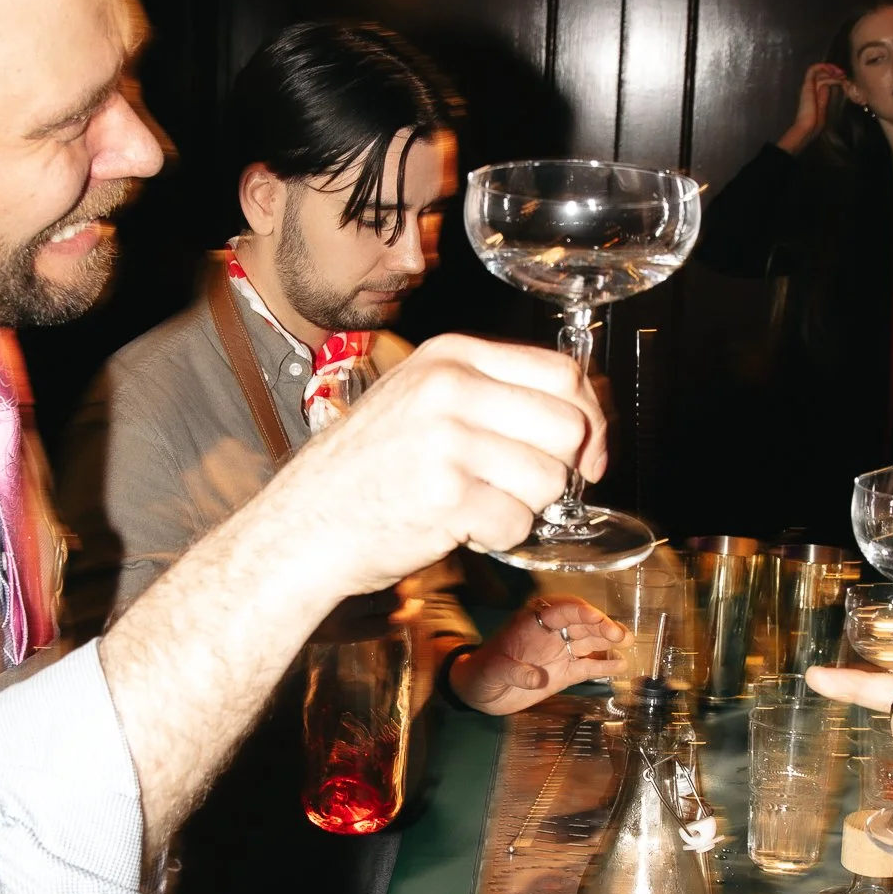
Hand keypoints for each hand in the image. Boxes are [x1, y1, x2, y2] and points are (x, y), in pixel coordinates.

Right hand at [277, 334, 605, 595]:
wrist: (302, 524)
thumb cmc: (366, 469)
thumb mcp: (422, 399)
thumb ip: (493, 393)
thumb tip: (583, 416)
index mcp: (451, 356)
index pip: (562, 373)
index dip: (590, 417)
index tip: (589, 451)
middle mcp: (450, 389)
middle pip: (567, 426)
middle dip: (562, 468)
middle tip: (528, 488)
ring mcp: (447, 441)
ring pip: (549, 479)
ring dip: (527, 506)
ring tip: (480, 505)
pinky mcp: (445, 496)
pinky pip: (518, 523)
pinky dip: (500, 537)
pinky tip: (463, 528)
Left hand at [448, 594, 623, 715]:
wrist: (480, 693)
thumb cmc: (482, 673)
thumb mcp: (492, 671)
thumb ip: (513, 671)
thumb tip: (536, 677)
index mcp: (532, 623)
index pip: (561, 610)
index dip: (581, 613)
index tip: (598, 618)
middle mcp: (551, 634)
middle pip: (581, 623)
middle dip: (601, 626)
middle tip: (620, 635)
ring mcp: (559, 652)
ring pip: (589, 641)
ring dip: (608, 641)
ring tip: (627, 643)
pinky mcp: (565, 673)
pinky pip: (588, 666)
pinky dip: (604, 665)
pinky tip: (620, 666)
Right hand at [776, 61, 846, 154]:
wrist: (808, 126)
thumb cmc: (815, 123)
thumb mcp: (823, 107)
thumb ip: (824, 98)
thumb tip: (828, 87)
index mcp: (813, 93)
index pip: (822, 79)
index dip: (833, 76)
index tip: (843, 78)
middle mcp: (810, 87)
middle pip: (820, 72)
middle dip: (833, 70)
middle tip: (843, 74)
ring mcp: (807, 85)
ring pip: (818, 70)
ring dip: (830, 69)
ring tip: (840, 74)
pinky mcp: (807, 85)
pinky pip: (813, 70)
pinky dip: (823, 67)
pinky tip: (833, 72)